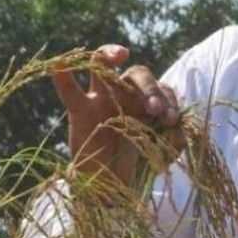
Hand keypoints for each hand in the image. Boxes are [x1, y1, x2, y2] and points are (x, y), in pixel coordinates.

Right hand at [51, 44, 179, 186]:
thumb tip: (178, 130)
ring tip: (121, 55)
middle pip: (138, 72)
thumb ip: (174, 138)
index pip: (162, 88)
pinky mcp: (80, 110)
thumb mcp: (163, 149)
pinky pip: (70, 91)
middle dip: (149, 88)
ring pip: (103, 65)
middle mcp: (125, 93)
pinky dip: (63, 76)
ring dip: (112, 59)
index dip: (169, 101)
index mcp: (148, 99)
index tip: (171, 121)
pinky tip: (59, 63)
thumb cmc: (138, 159)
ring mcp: (101, 98)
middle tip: (156, 109)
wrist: (111, 182)